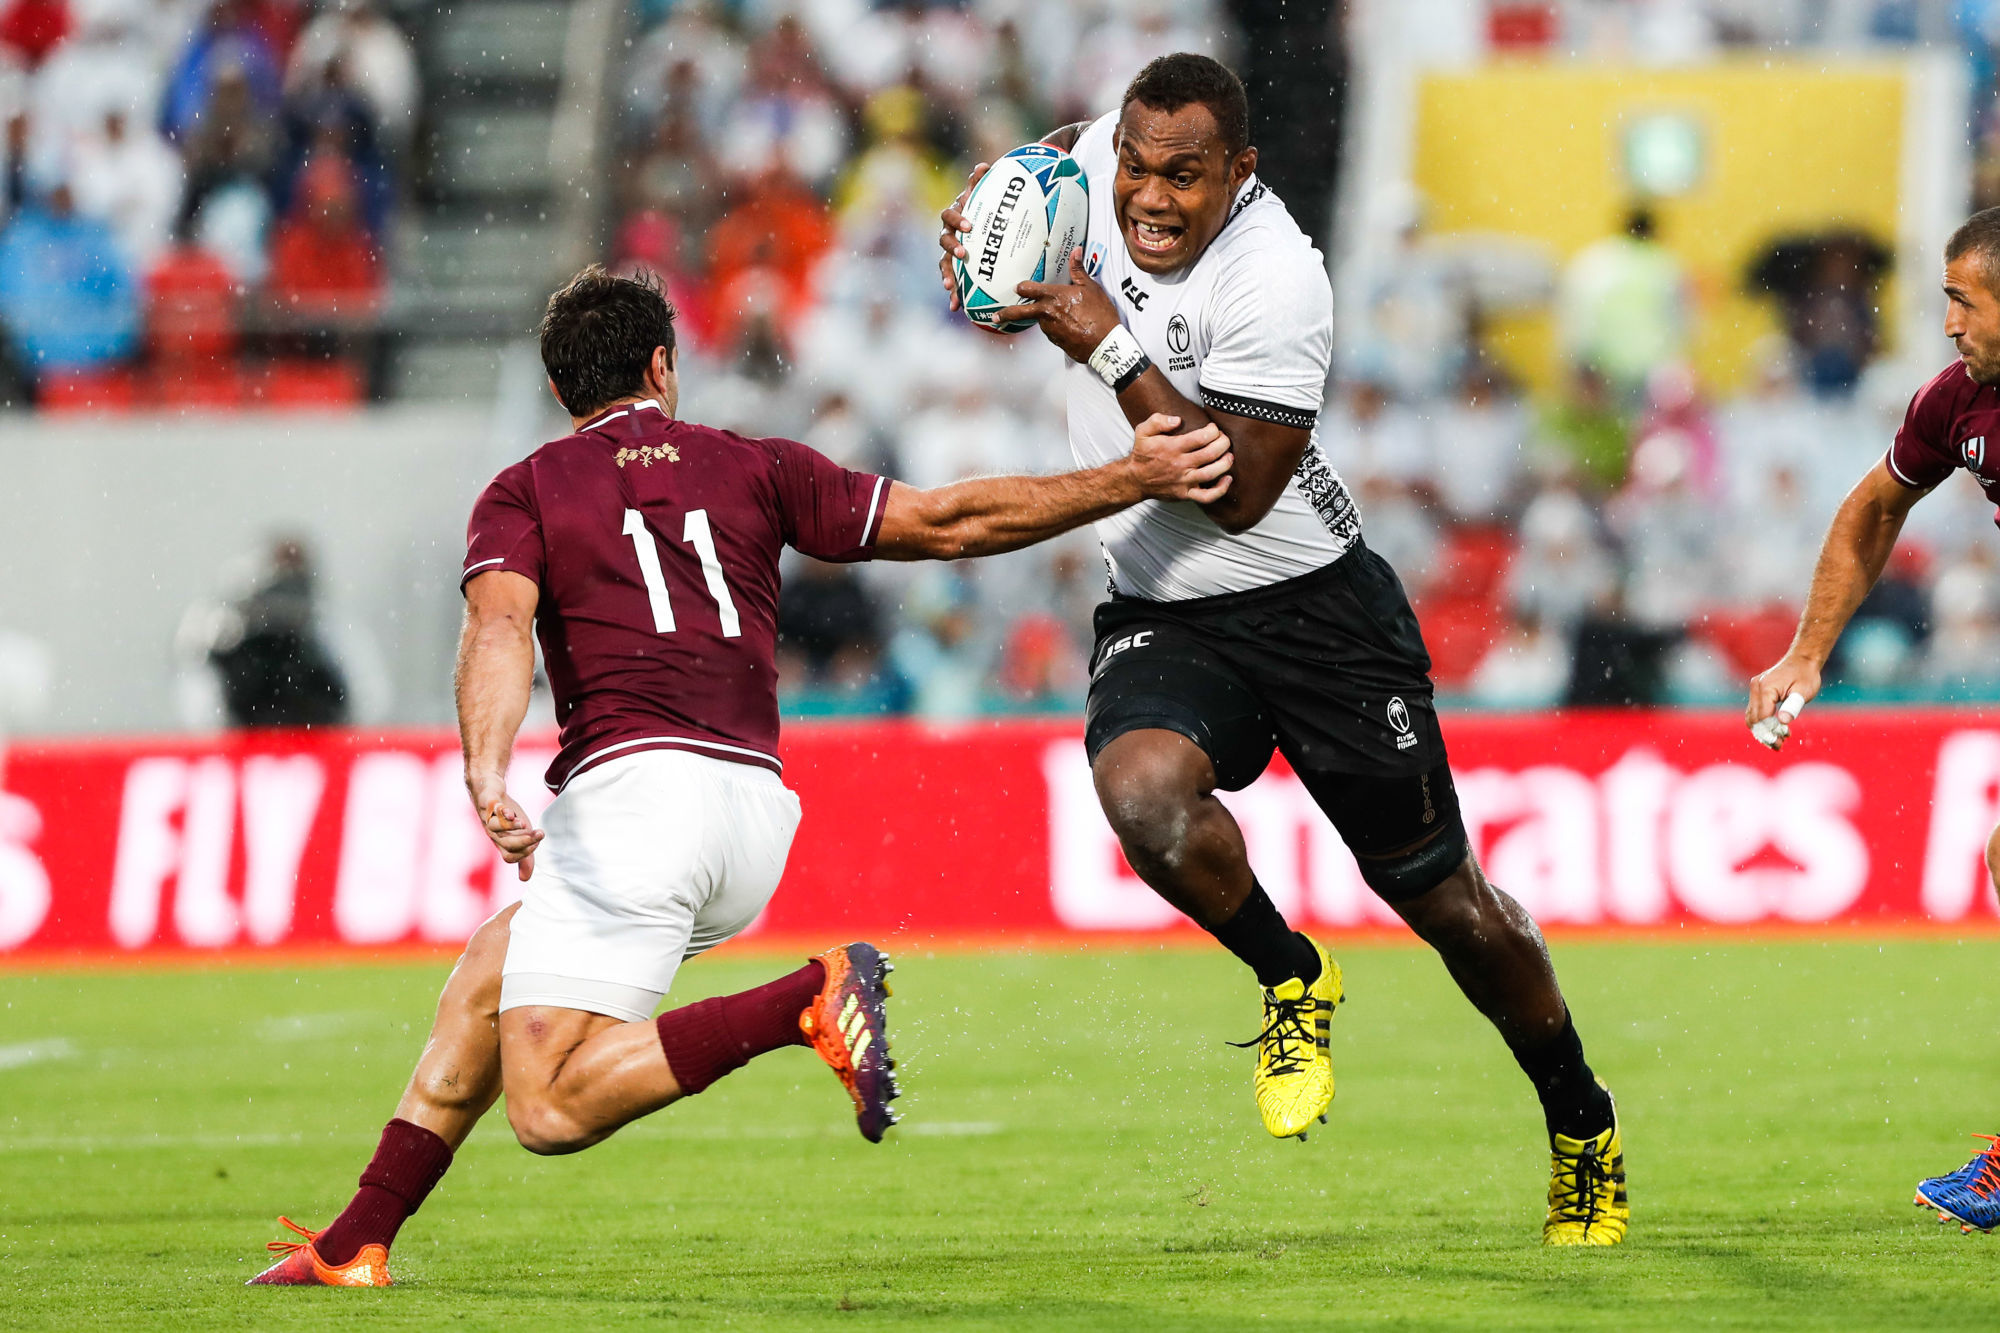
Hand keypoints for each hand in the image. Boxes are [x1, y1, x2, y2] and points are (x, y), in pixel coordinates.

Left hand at [468, 771, 543, 880]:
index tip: (538, 840)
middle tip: (539, 833)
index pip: (511, 856)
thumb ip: (524, 855)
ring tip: (522, 821)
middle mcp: (492, 833)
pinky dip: (501, 811)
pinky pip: (491, 808)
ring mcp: (488, 818)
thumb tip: (524, 879)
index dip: (526, 852)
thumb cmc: (504, 815)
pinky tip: (509, 812)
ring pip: (496, 828)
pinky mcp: (487, 801)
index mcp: (501, 842)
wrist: (489, 790)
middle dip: (525, 840)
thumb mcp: (519, 835)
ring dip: (512, 826)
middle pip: (506, 844)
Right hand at [937, 161, 989, 311]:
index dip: (957, 220)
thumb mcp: (987, 192)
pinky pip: (952, 280)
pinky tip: (955, 307)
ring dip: (947, 274)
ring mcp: (951, 252)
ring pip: (944, 263)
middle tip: (963, 254)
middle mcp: (950, 233)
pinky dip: (953, 293)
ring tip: (951, 286)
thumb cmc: (988, 206)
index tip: (969, 226)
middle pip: (944, 240)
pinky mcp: (955, 268)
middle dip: (952, 247)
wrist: (989, 220)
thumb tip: (983, 166)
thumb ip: (982, 181)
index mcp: (956, 215)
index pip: (951, 216)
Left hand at [994, 246, 1121, 362]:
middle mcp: (1048, 313)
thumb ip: (1078, 270)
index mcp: (1054, 296)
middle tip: (997, 316)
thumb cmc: (1100, 316)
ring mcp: (1050, 329)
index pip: (1029, 290)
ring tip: (1062, 317)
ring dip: (1044, 319)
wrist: (1106, 343)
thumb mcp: (1091, 288)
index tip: (1017, 288)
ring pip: (1040, 322)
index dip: (1022, 288)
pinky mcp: (1055, 342)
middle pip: (1020, 312)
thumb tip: (1075, 251)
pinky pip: (1051, 332)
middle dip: (1006, 313)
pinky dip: (1056, 329)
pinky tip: (1068, 326)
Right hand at [1127, 413, 1231, 503]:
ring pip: (1212, 473)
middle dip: (1223, 443)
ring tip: (1229, 455)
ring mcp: (1184, 481)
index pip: (1201, 437)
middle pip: (1211, 453)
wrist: (1135, 479)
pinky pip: (1207, 496)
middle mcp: (1180, 464)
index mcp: (1172, 448)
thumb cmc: (1142, 454)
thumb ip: (1158, 421)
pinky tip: (1227, 479)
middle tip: (1224, 439)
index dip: (1213, 431)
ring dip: (1225, 463)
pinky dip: (1221, 489)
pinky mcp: (1185, 494)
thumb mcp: (1143, 431)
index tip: (1213, 428)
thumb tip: (1177, 420)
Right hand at [1745, 655, 1820, 750]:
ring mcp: (1755, 689)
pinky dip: (1763, 722)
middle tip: (1779, 746)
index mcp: (1766, 688)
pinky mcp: (1757, 691)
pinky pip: (1755, 711)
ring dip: (1762, 730)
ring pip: (1751, 716)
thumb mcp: (1803, 692)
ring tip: (1778, 741)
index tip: (1781, 743)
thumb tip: (1783, 722)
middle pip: (1754, 719)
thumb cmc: (1805, 675)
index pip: (1762, 717)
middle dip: (1765, 735)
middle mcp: (1756, 688)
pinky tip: (1776, 729)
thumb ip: (1793, 706)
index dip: (1770, 732)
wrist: (1802, 660)